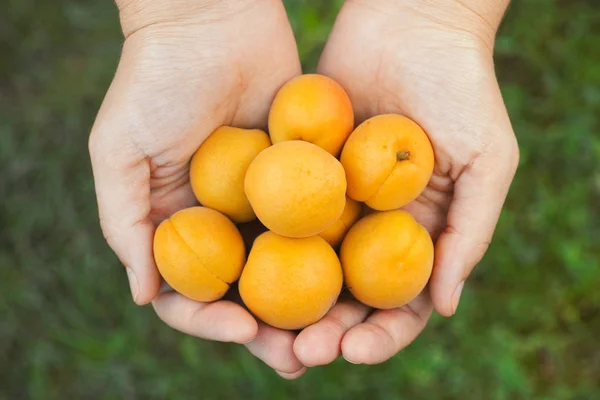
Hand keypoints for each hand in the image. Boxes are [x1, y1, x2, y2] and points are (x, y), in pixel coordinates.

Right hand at [89, 0, 306, 376]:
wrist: (212, 22)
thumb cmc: (156, 82)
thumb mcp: (120, 151)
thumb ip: (125, 223)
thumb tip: (144, 295)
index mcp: (178, 225)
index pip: (191, 293)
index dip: (211, 322)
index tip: (244, 332)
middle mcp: (222, 223)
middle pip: (246, 293)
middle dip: (270, 331)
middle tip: (300, 358)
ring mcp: (265, 204)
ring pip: (289, 269)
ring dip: (310, 308)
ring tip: (336, 336)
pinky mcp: (303, 179)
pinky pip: (320, 223)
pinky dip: (336, 253)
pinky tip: (358, 279)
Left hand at [292, 0, 518, 366]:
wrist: (411, 23)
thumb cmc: (462, 88)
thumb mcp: (486, 160)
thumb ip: (470, 233)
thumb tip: (442, 307)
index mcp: (417, 234)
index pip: (399, 303)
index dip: (380, 335)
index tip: (355, 350)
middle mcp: (372, 226)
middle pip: (345, 296)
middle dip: (326, 331)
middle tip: (301, 352)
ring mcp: (333, 201)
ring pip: (305, 266)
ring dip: (286, 303)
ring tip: (264, 330)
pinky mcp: (299, 171)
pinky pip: (279, 213)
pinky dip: (263, 243)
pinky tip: (241, 270)